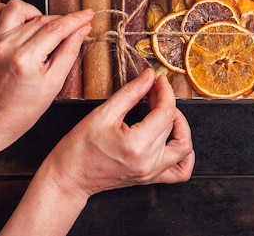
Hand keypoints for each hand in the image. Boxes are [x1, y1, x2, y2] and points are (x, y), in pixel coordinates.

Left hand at [0, 0, 93, 146]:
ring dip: (35, 13)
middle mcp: (7, 45)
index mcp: (26, 59)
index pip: (56, 28)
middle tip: (71, 31)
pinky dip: (4, 10)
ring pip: (18, 8)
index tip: (89, 14)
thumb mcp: (55, 82)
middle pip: (41, 19)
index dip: (76, 19)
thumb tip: (83, 28)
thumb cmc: (26, 107)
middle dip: (61, 22)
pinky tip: (18, 21)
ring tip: (42, 29)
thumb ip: (69, 51)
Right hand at [43, 68, 194, 197]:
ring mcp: (151, 173)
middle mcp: (149, 161)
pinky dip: (184, 155)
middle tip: (154, 92)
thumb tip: (149, 76)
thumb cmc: (78, 148)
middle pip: (173, 125)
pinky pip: (180, 172)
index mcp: (137, 144)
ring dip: (181, 127)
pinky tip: (174, 140)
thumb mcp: (103, 113)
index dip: (165, 92)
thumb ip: (131, 92)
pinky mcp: (150, 178)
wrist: (69, 178)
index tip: (159, 80)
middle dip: (167, 103)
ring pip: (184, 147)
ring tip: (166, 115)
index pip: (165, 112)